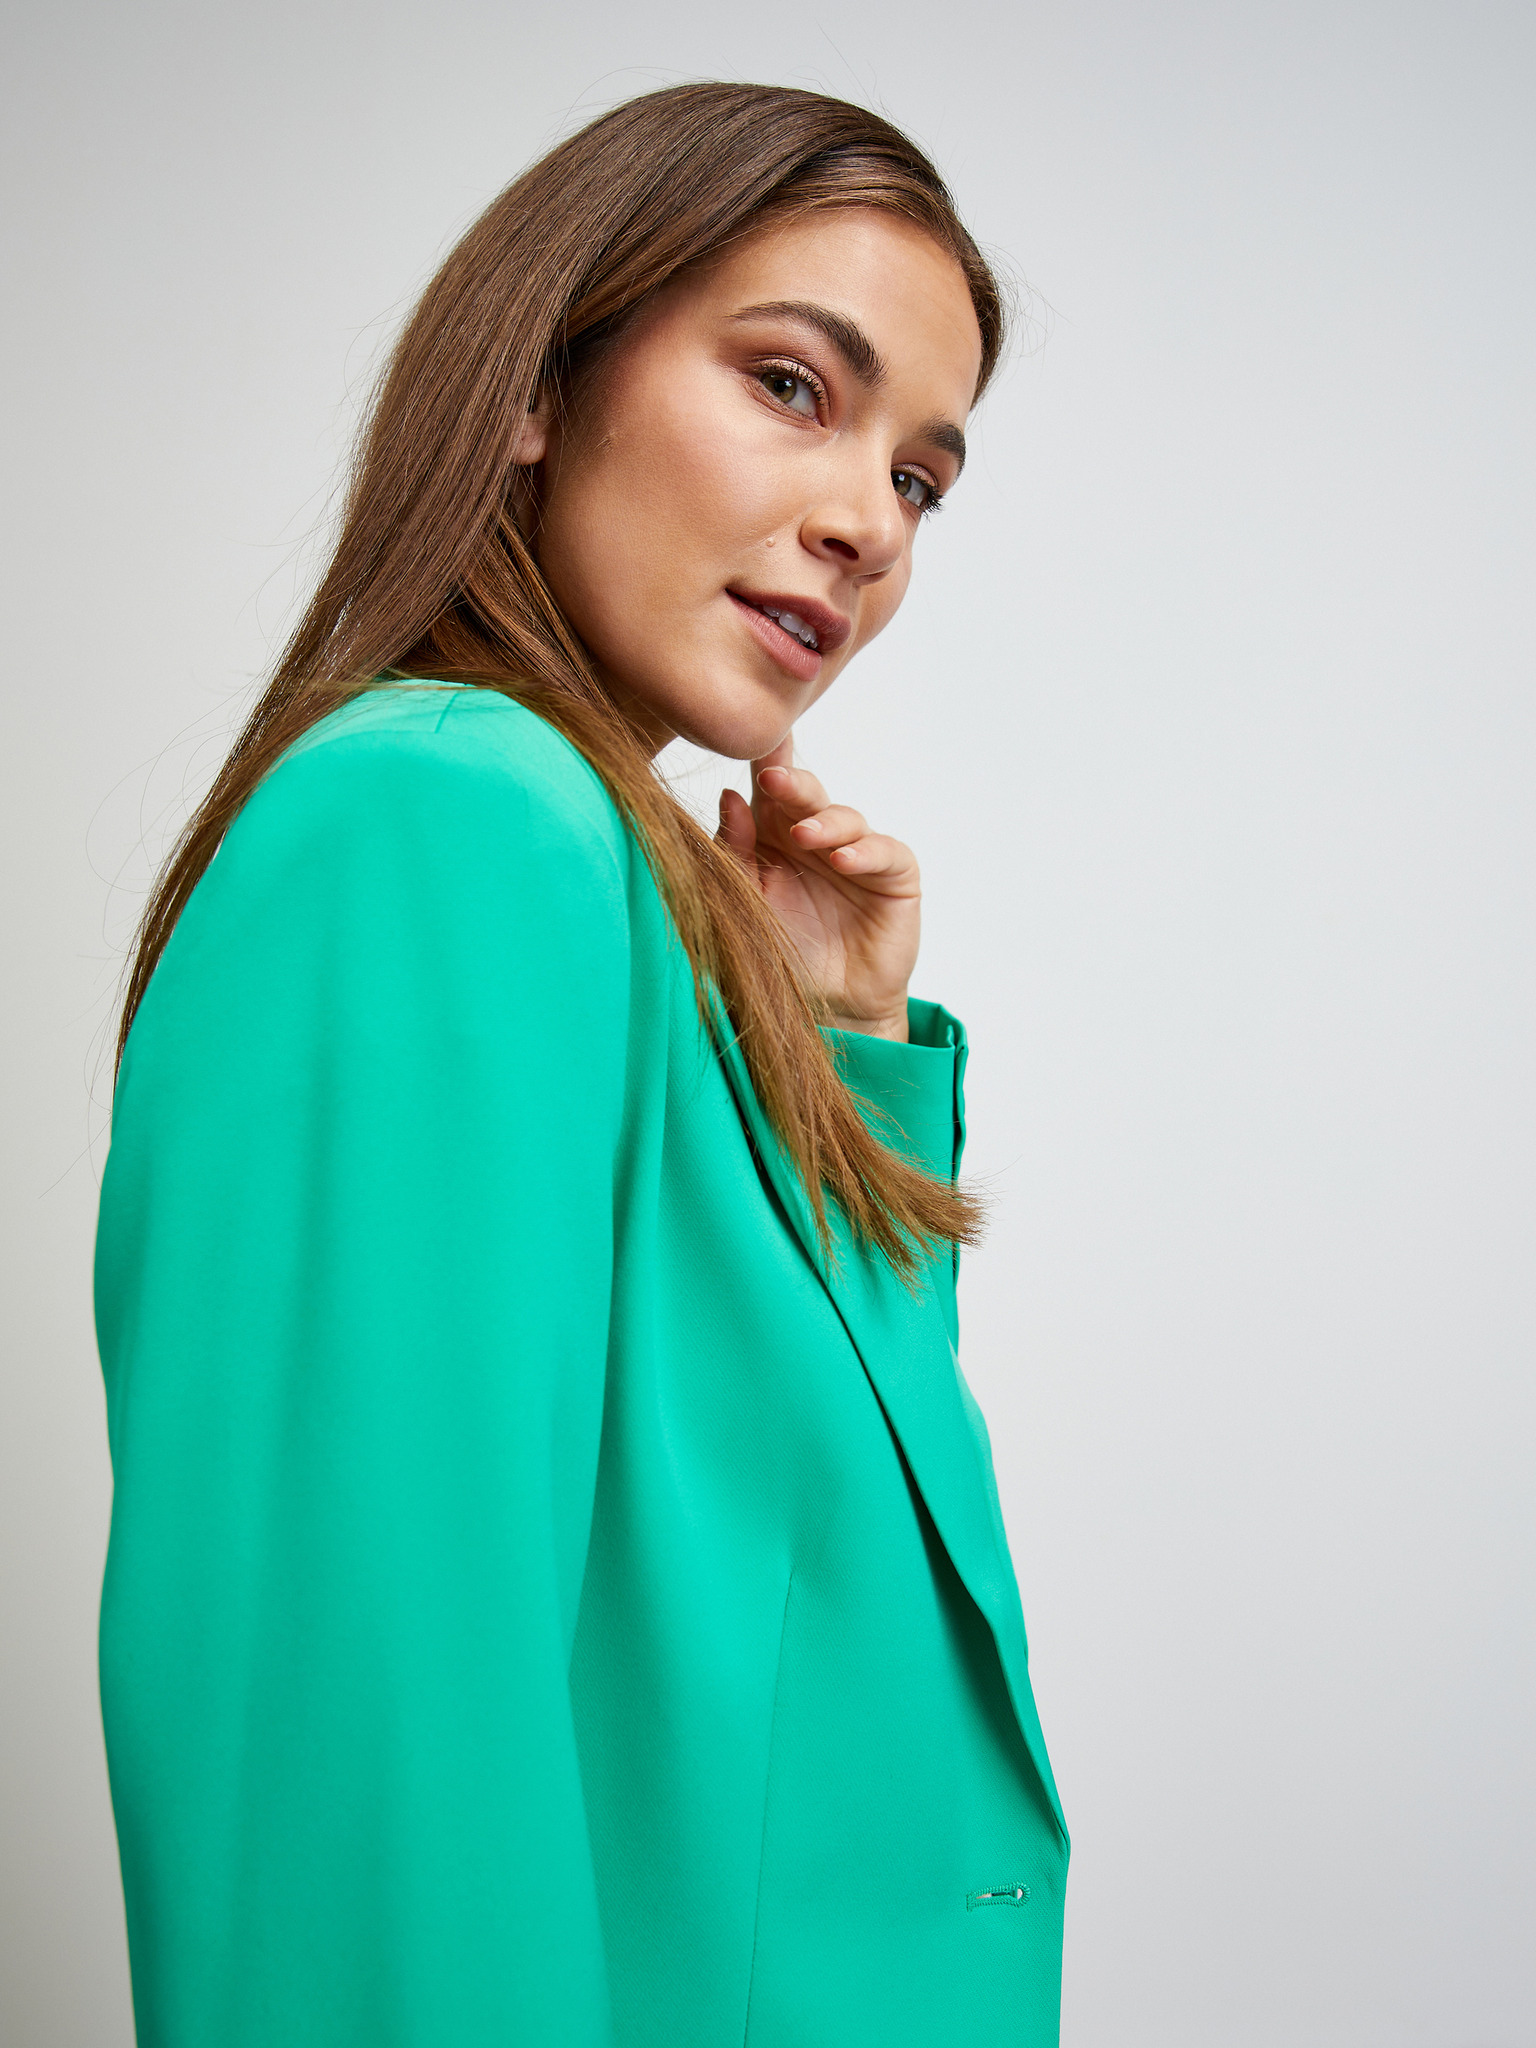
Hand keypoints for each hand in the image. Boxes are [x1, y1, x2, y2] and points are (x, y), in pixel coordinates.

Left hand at [716, 734, 917, 1041]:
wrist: (826, 1007)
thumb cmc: (781, 953)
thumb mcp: (744, 902)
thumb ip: (734, 851)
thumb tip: (728, 796)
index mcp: (774, 835)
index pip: (770, 791)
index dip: (766, 762)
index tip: (754, 740)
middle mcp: (816, 835)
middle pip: (806, 795)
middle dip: (792, 783)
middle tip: (774, 779)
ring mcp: (858, 851)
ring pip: (845, 817)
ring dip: (825, 823)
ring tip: (805, 837)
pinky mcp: (895, 874)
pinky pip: (884, 851)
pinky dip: (864, 852)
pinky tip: (843, 860)